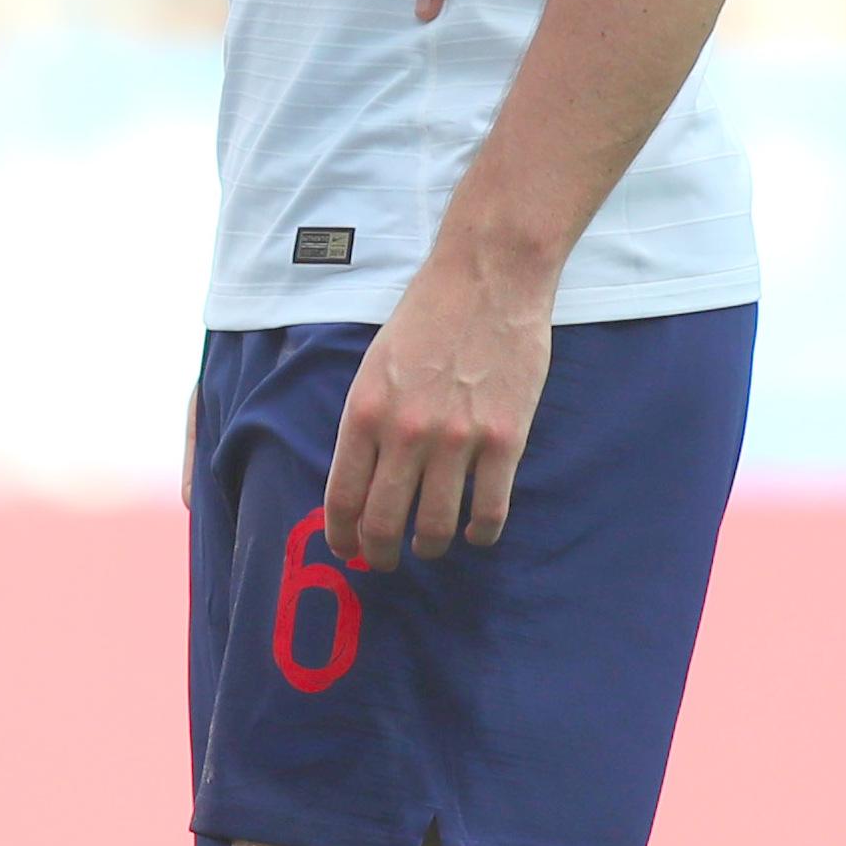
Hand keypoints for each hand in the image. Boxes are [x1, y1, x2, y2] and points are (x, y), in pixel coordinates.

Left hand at [324, 250, 553, 570]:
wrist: (486, 283)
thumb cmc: (425, 319)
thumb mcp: (373, 367)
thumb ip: (367, 420)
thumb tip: (361, 474)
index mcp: (363, 413)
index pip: (341, 496)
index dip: (340, 534)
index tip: (344, 549)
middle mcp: (404, 433)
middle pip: (383, 520)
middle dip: (378, 552)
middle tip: (382, 562)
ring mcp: (457, 440)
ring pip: (436, 525)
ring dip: (429, 547)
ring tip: (429, 548)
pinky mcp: (505, 440)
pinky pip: (490, 509)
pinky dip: (481, 533)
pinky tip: (476, 534)